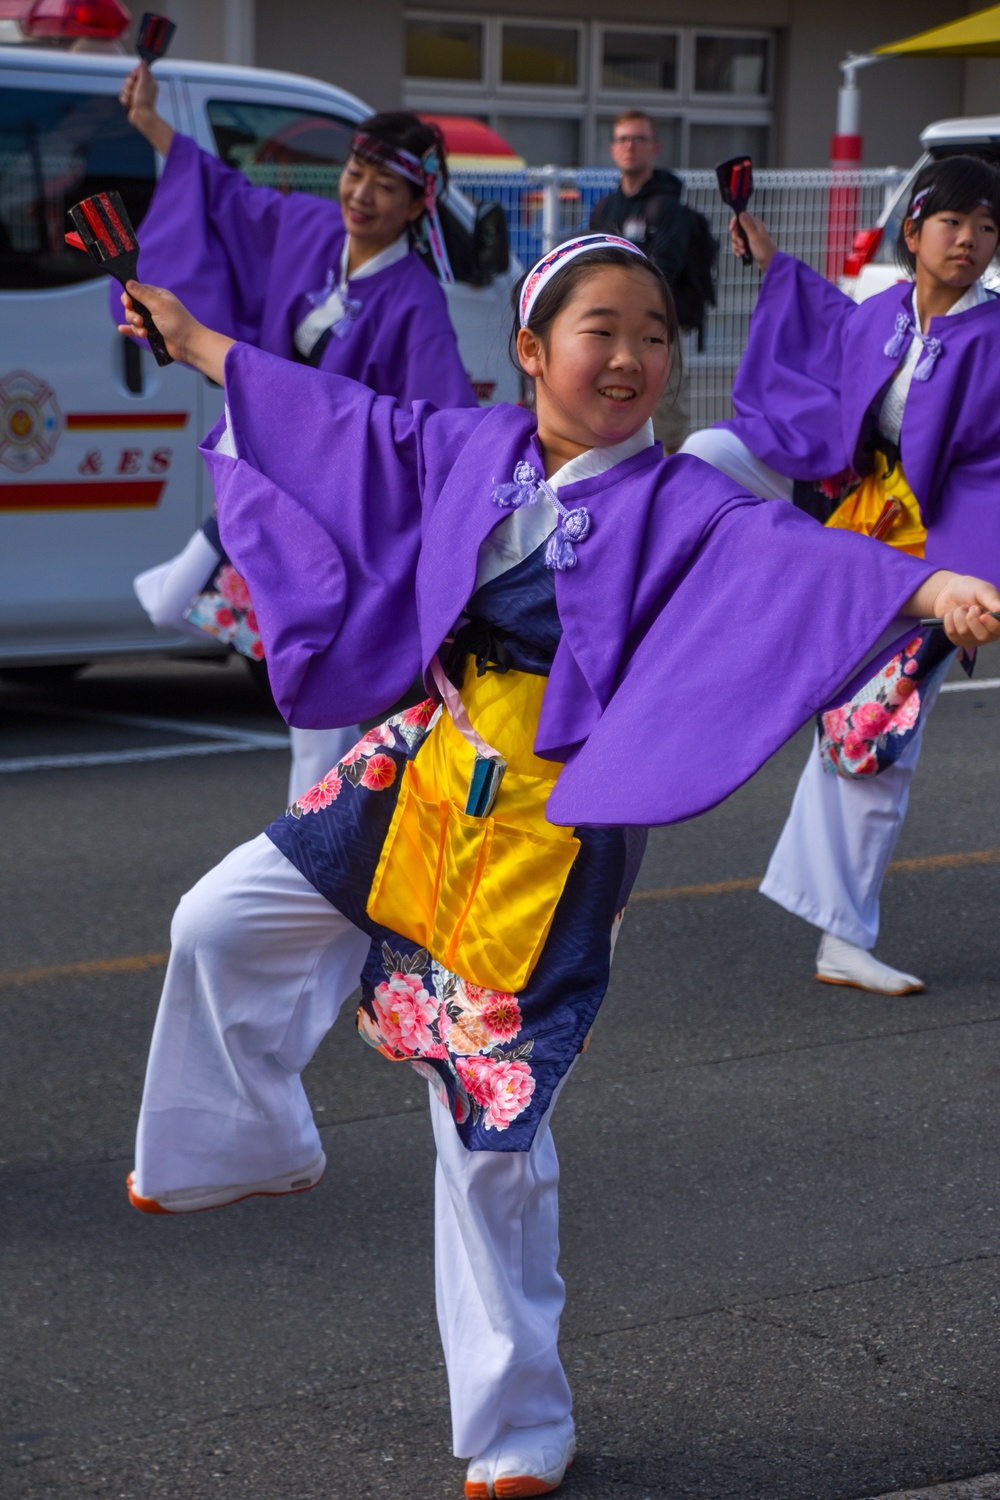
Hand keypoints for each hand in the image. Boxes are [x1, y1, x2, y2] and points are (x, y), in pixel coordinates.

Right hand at [119, 62, 173, 153]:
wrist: (142, 117)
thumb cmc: (145, 100)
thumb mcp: (144, 82)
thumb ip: (143, 70)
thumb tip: (143, 60)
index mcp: (149, 82)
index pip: (138, 71)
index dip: (134, 74)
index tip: (135, 78)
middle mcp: (143, 88)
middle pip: (129, 79)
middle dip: (129, 84)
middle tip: (134, 90)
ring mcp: (136, 95)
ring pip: (125, 87)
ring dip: (127, 93)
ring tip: (132, 99)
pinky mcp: (131, 101)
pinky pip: (123, 96)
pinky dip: (125, 100)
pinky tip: (130, 104)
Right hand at [119, 281, 233, 382]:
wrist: (189, 345)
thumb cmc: (178, 323)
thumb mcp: (158, 305)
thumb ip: (142, 294)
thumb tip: (129, 282)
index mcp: (158, 296)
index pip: (136, 291)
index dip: (129, 297)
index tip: (127, 303)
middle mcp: (155, 307)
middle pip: (133, 306)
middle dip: (132, 314)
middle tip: (140, 321)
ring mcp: (154, 320)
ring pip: (134, 320)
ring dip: (135, 326)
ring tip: (144, 332)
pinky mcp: (153, 333)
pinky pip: (137, 330)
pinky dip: (131, 330)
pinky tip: (123, 330)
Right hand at [730, 211, 776, 273]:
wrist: (769, 262)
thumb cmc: (764, 249)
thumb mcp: (754, 236)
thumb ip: (747, 225)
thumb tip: (742, 213)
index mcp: (755, 224)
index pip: (741, 217)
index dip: (734, 222)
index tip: (731, 229)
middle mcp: (753, 229)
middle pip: (737, 229)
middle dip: (736, 238)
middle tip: (742, 245)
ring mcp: (750, 237)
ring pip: (737, 238)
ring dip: (737, 246)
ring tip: (743, 251)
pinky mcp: (749, 245)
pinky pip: (739, 245)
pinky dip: (738, 250)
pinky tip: (741, 254)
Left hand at [905, 570, 999, 648]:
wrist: (949, 592)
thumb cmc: (970, 590)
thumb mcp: (982, 590)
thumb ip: (992, 599)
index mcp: (998, 620)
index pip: (999, 630)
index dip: (992, 625)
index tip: (983, 616)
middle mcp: (989, 632)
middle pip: (983, 636)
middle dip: (972, 618)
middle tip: (970, 607)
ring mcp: (973, 638)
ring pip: (964, 633)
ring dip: (959, 616)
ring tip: (961, 608)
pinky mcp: (959, 640)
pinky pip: (952, 634)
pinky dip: (949, 620)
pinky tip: (953, 614)